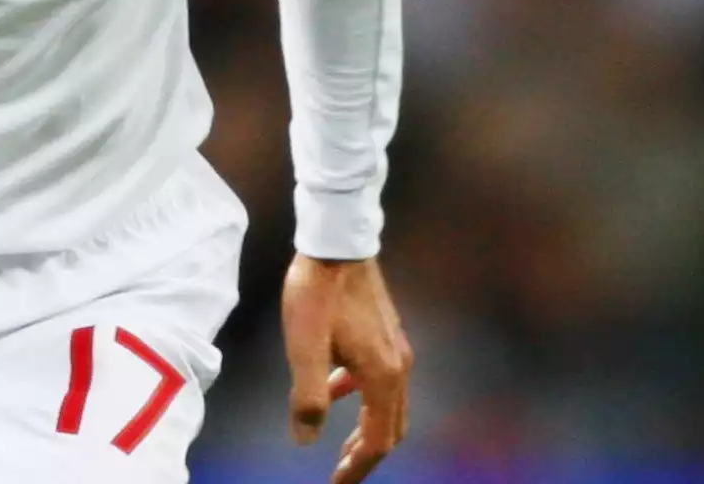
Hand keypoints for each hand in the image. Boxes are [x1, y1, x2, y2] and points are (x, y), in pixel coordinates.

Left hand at [281, 255, 412, 483]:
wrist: (336, 241)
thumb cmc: (317, 292)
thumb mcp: (304, 347)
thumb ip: (308, 397)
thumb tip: (306, 439)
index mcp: (382, 375)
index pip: (378, 440)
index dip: (358, 468)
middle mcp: (399, 366)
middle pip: (391, 428)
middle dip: (367, 455)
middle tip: (341, 473)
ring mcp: (396, 348)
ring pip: (387, 405)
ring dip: (366, 428)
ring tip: (338, 444)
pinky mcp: (387, 332)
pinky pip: (380, 379)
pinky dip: (361, 396)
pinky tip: (335, 388)